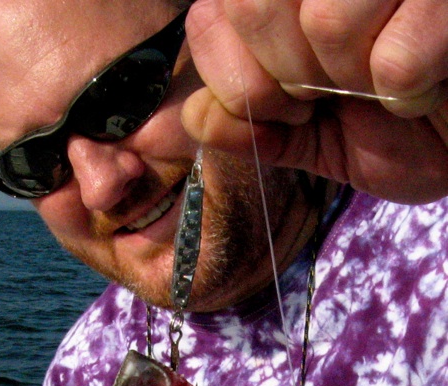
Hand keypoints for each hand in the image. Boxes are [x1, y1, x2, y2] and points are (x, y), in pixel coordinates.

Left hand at [183, 0, 447, 203]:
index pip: (210, 15)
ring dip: (354, 80)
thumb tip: (192, 117)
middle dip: (287, 78)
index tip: (284, 105)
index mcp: (287, 0)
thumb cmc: (393, 133)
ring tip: (379, 84)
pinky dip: (407, 91)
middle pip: (254, 5)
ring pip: (327, 22)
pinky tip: (422, 86)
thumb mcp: (308, 141)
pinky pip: (393, 58)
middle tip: (329, 95)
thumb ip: (249, 130)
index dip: (237, 77)